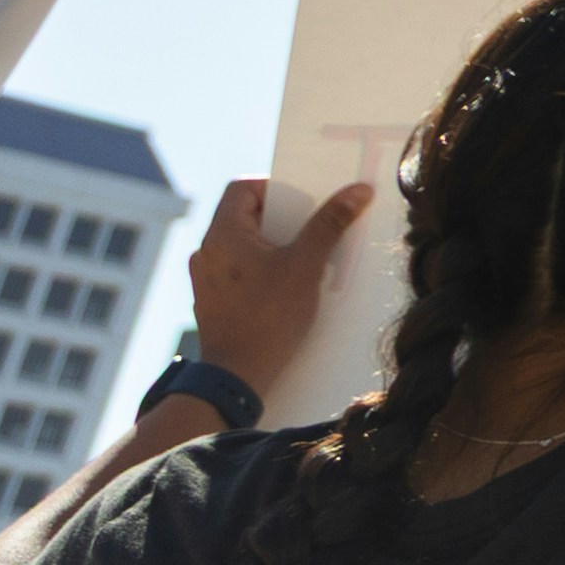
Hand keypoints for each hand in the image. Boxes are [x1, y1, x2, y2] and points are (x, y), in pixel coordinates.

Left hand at [186, 179, 374, 392]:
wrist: (236, 377)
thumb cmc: (269, 317)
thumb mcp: (307, 265)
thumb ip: (329, 224)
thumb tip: (358, 190)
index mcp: (222, 235)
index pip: (242, 187)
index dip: (276, 187)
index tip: (306, 202)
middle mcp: (207, 251)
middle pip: (245, 215)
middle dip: (285, 218)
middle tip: (316, 228)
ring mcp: (206, 278)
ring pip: (244, 244)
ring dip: (276, 244)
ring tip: (308, 259)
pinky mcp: (212, 300)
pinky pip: (239, 269)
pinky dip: (263, 267)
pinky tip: (289, 286)